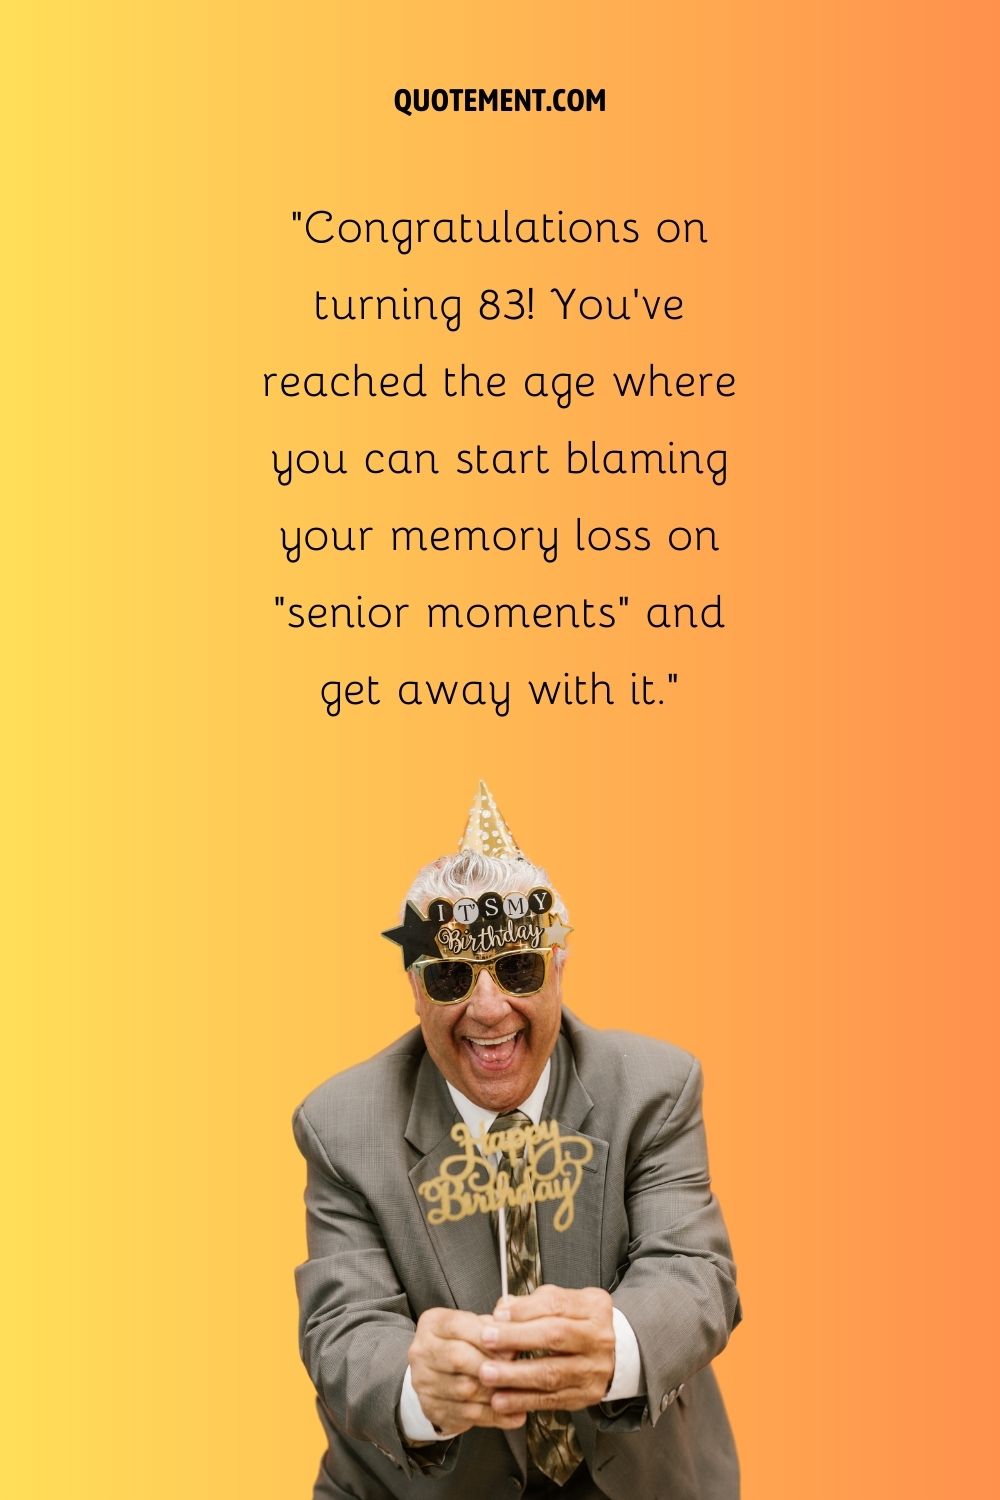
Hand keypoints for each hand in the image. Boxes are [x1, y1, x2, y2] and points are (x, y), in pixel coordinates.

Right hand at [408, 1307, 523, 1434]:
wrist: (436, 1374)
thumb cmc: (462, 1344)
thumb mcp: (475, 1326)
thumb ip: (494, 1326)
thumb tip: (516, 1333)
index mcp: (433, 1324)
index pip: (459, 1326)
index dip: (488, 1337)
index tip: (512, 1347)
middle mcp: (422, 1352)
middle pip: (458, 1358)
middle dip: (492, 1366)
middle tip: (517, 1372)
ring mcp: (423, 1382)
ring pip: (464, 1389)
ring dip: (496, 1393)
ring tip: (519, 1394)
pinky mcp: (431, 1408)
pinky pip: (467, 1415)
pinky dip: (494, 1415)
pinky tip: (513, 1415)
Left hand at [479, 1285, 615, 1413]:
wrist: (613, 1355)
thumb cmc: (581, 1325)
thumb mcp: (565, 1303)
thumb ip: (534, 1304)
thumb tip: (504, 1310)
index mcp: (593, 1308)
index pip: (556, 1304)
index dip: (524, 1310)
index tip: (498, 1315)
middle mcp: (598, 1338)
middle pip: (555, 1336)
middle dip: (517, 1339)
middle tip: (487, 1341)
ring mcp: (593, 1370)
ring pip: (551, 1374)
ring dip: (515, 1376)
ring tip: (488, 1374)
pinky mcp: (585, 1396)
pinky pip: (551, 1400)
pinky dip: (523, 1400)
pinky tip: (503, 1399)